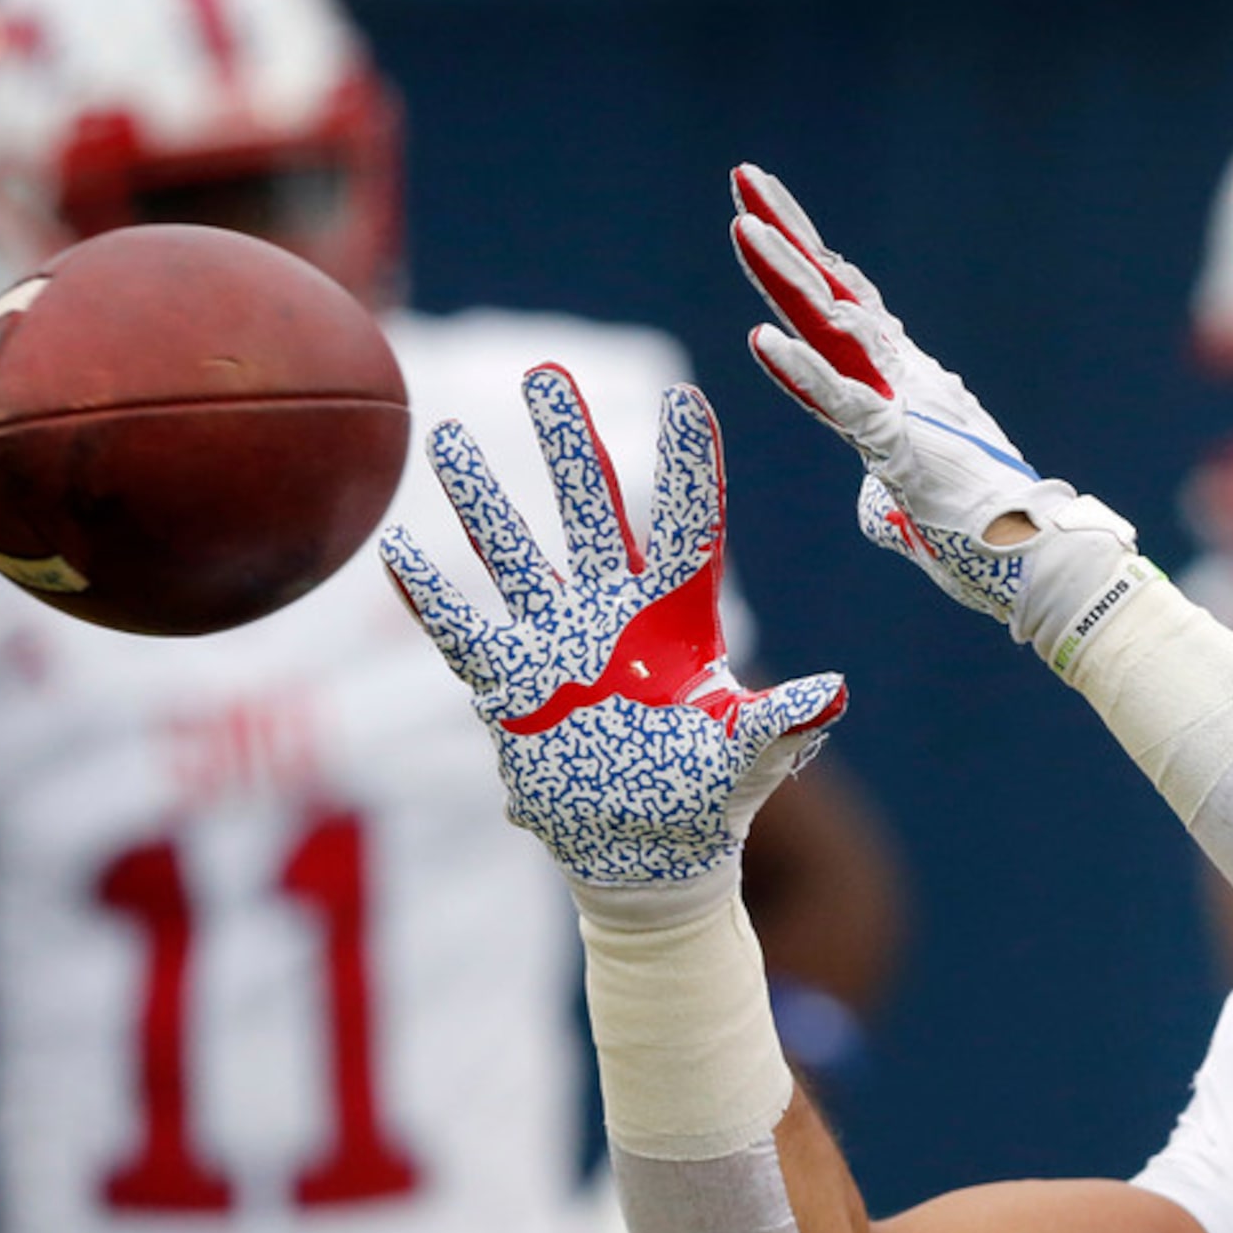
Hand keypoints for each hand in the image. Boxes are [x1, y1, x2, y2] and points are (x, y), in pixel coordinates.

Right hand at [381, 365, 845, 911]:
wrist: (646, 857)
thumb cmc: (706, 803)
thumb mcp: (749, 760)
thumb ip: (783, 725)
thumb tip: (834, 695)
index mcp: (680, 621)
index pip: (689, 528)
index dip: (688, 468)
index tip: (685, 402)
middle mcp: (614, 617)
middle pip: (591, 514)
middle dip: (567, 447)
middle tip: (546, 375)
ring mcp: (557, 646)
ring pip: (515, 556)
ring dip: (484, 501)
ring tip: (449, 436)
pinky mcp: (511, 689)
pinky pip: (463, 632)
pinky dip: (432, 596)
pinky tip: (398, 547)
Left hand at [730, 165, 1158, 676]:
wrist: (1044, 564)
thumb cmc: (991, 541)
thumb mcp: (919, 512)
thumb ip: (888, 497)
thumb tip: (874, 505)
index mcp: (905, 390)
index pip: (847, 313)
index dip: (809, 263)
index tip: (770, 216)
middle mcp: (905, 381)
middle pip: (833, 294)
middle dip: (787, 234)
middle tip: (745, 174)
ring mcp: (904, 406)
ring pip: (835, 329)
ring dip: (786, 278)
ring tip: (745, 227)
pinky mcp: (901, 447)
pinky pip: (843, 406)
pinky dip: (802, 374)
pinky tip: (762, 340)